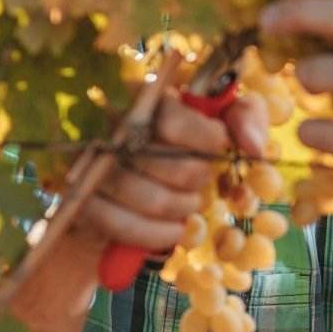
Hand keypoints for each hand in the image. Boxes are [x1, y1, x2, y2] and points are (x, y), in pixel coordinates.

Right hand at [74, 88, 270, 255]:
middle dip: (196, 179)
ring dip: (182, 208)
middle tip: (200, 180)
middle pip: (166, 162)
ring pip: (150, 198)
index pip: (172, 120)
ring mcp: (89, 164)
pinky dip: (157, 235)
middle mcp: (107, 125)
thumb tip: (252, 147)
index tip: (219, 147)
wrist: (130, 186)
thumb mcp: (219, 122)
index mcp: (141, 96)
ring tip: (188, 204)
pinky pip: (122, 225)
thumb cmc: (183, 146)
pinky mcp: (80, 200)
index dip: (206, 140)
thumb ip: (244, 119)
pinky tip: (172, 230)